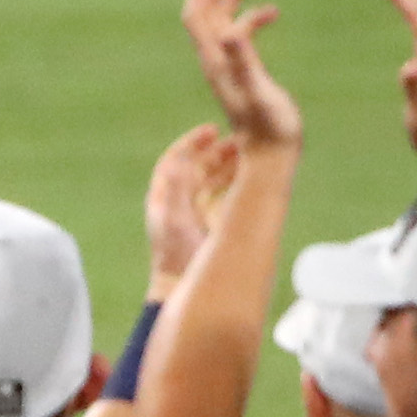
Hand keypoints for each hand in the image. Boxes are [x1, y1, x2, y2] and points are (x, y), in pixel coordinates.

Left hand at [141, 124, 239, 297]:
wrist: (182, 286)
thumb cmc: (174, 253)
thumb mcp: (173, 218)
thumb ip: (178, 189)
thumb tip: (181, 160)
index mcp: (164, 195)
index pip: (176, 160)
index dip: (193, 143)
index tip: (212, 130)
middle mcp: (179, 200)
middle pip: (199, 166)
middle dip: (218, 152)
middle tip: (240, 141)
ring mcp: (197, 211)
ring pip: (214, 179)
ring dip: (230, 165)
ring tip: (250, 154)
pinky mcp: (213, 223)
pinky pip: (225, 195)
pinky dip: (237, 183)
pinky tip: (252, 176)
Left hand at [181, 0, 302, 153]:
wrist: (271, 154)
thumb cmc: (270, 128)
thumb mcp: (258, 91)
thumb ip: (244, 62)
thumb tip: (230, 32)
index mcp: (214, 59)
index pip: (196, 13)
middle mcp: (215, 59)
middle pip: (204, 10)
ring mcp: (227, 64)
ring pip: (222, 19)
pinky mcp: (242, 70)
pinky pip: (239, 34)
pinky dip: (251, 18)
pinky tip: (273, 12)